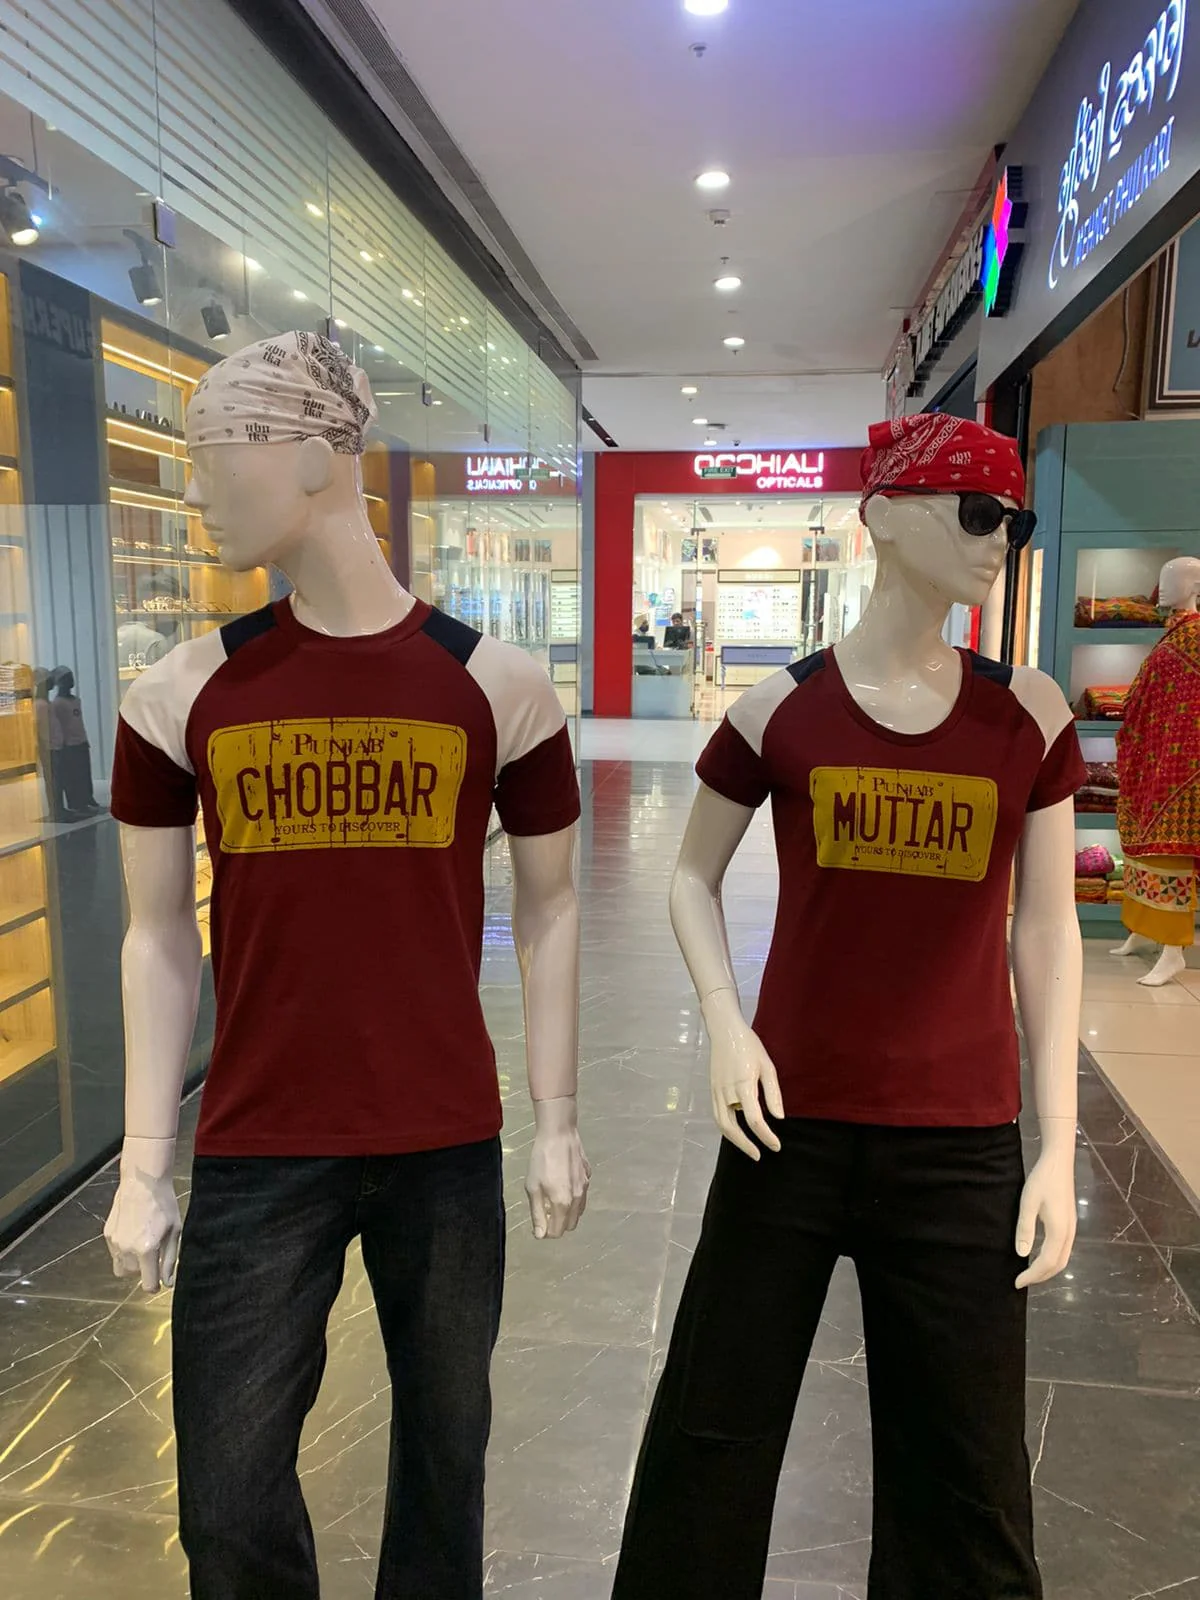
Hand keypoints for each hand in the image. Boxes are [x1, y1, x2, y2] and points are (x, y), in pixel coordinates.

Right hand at [103, 1138, 181, 1292]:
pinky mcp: (107, 1234)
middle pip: (134, 1276)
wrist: (143, 1182)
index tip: (158, 1280)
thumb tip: (167, 1282)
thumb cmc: (164, 1204)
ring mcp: (114, 1242)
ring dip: (131, 1263)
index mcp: (146, 1250)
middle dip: (144, 1270)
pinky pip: (114, 1253)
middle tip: (154, 1252)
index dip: (154, 1285)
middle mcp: (127, 1249)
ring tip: (143, 1243)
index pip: (147, 1284)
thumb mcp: (174, 1231)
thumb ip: (170, 1260)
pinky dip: (123, 1251)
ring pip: (121, 1267)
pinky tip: (133, 1232)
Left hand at [525, 1096, 589, 1239]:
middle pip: (570, 1225)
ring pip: (578, 1211)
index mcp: (563, 1204)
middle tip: (544, 1210)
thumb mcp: (533, 1187)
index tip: (537, 1223)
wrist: (559, 1134)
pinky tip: (563, 1182)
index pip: (557, 1232)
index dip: (545, 1232)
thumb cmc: (542, 1160)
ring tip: (553, 1197)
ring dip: (567, 1212)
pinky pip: (581, 1195)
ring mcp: (585, 1187)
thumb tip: (540, 1235)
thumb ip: (537, 1213)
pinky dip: (573, 1198)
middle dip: (557, 1224)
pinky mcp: (588, 1176)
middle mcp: (578, 1199)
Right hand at [702, 990, 783, 1160]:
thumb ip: (773, 1093)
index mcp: (743, 1086)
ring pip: (721, 1124)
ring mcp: (716, 1092)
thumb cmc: (749, 1045)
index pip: (754, 1120)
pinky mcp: (712, 1089)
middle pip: (731, 1128)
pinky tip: (737, 1130)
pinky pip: (718, 1115)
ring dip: (734, 1140)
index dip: (766, 1136)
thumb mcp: (767, 1066)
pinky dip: (726, 1127)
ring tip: (748, 1148)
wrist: (724, 1030)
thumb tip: (778, 1117)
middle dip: (745, 1145)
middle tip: (759, 1155)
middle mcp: (726, 1093)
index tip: (776, 1146)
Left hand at [1015, 1135, 1076, 1287]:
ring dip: (1047, 1269)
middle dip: (1041, 1277)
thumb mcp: (1028, 1203)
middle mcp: (1069, 1234)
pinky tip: (1040, 1255)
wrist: (1059, 1162)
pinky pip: (1063, 1249)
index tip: (1017, 1282)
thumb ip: (1025, 1228)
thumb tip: (1022, 1254)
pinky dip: (1052, 1259)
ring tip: (1029, 1272)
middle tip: (1022, 1280)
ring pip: (1063, 1258)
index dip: (1032, 1275)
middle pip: (1058, 1265)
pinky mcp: (1070, 1223)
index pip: (1046, 1263)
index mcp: (1059, 1231)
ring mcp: (1072, 1229)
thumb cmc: (1042, 1180)